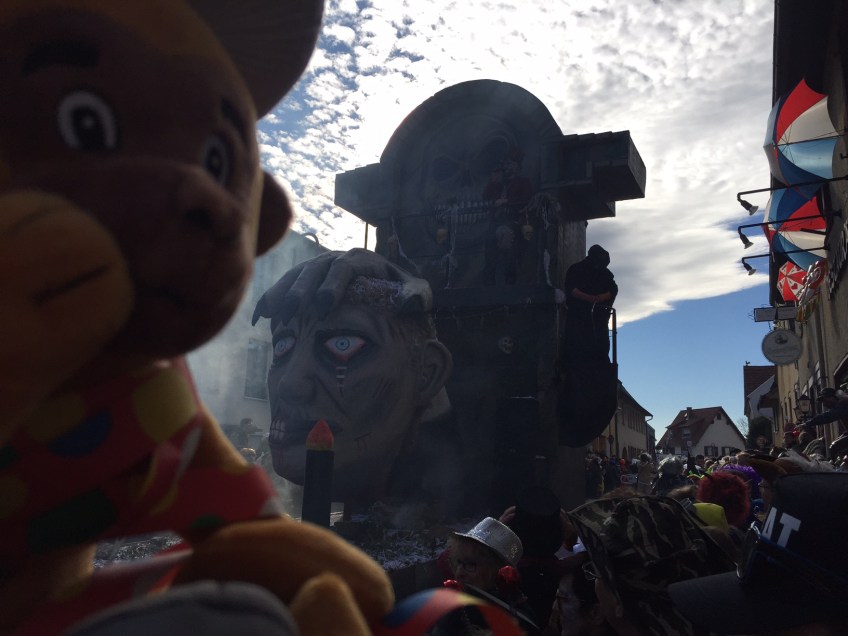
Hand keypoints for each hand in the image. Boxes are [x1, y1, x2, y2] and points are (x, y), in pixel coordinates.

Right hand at [252, 248, 430, 325]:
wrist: (385, 288)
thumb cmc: (399, 292)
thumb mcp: (414, 293)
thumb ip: (416, 296)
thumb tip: (411, 302)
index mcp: (362, 260)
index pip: (345, 268)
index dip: (332, 285)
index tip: (323, 307)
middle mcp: (337, 258)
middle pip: (316, 270)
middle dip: (302, 290)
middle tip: (293, 312)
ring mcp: (318, 267)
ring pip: (296, 275)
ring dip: (282, 293)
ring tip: (270, 314)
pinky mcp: (305, 279)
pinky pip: (285, 285)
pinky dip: (271, 298)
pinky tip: (259, 318)